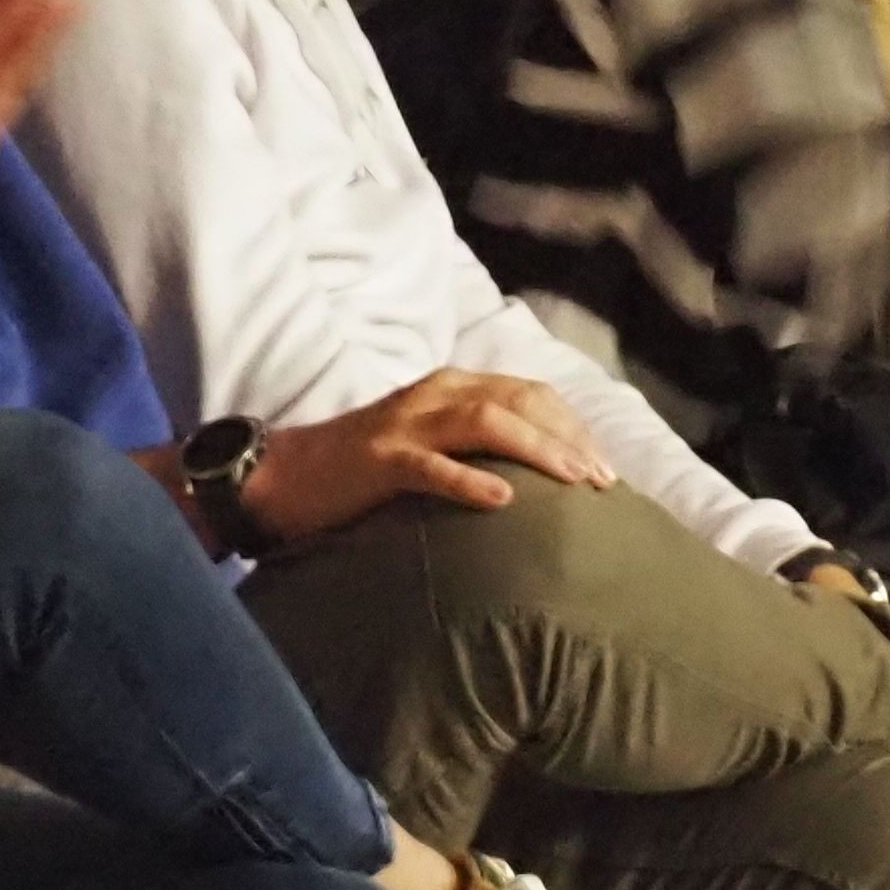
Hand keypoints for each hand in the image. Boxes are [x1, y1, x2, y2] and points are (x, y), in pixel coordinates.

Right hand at [239, 369, 614, 544]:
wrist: (284, 477)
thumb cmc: (363, 471)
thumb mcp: (428, 447)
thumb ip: (474, 448)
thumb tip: (536, 482)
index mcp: (450, 387)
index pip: (530, 393)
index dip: (574, 426)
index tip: (606, 468)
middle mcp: (435, 393)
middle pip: (519, 401)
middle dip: (569, 438)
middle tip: (603, 482)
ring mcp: (406, 424)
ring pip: (486, 423)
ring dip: (538, 450)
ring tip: (574, 483)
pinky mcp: (380, 459)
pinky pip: (432, 466)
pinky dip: (470, 481)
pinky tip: (503, 502)